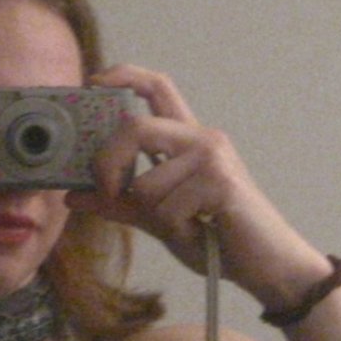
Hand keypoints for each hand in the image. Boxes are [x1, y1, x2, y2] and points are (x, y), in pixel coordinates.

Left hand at [67, 65, 331, 309]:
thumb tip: (73, 194)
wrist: (267, 265)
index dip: (123, 75)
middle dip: (109, 163)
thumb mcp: (159, 218)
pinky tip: (201, 232)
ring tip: (187, 226)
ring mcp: (213, 158)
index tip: (92, 81)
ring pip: (147, 182)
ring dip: (156, 216)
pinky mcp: (221, 183)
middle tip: (108, 192)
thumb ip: (119, 203)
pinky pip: (168, 209)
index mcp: (187, 140)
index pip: (157, 87)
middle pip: (135, 126)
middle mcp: (202, 138)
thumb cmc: (218, 238)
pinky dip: (176, 230)